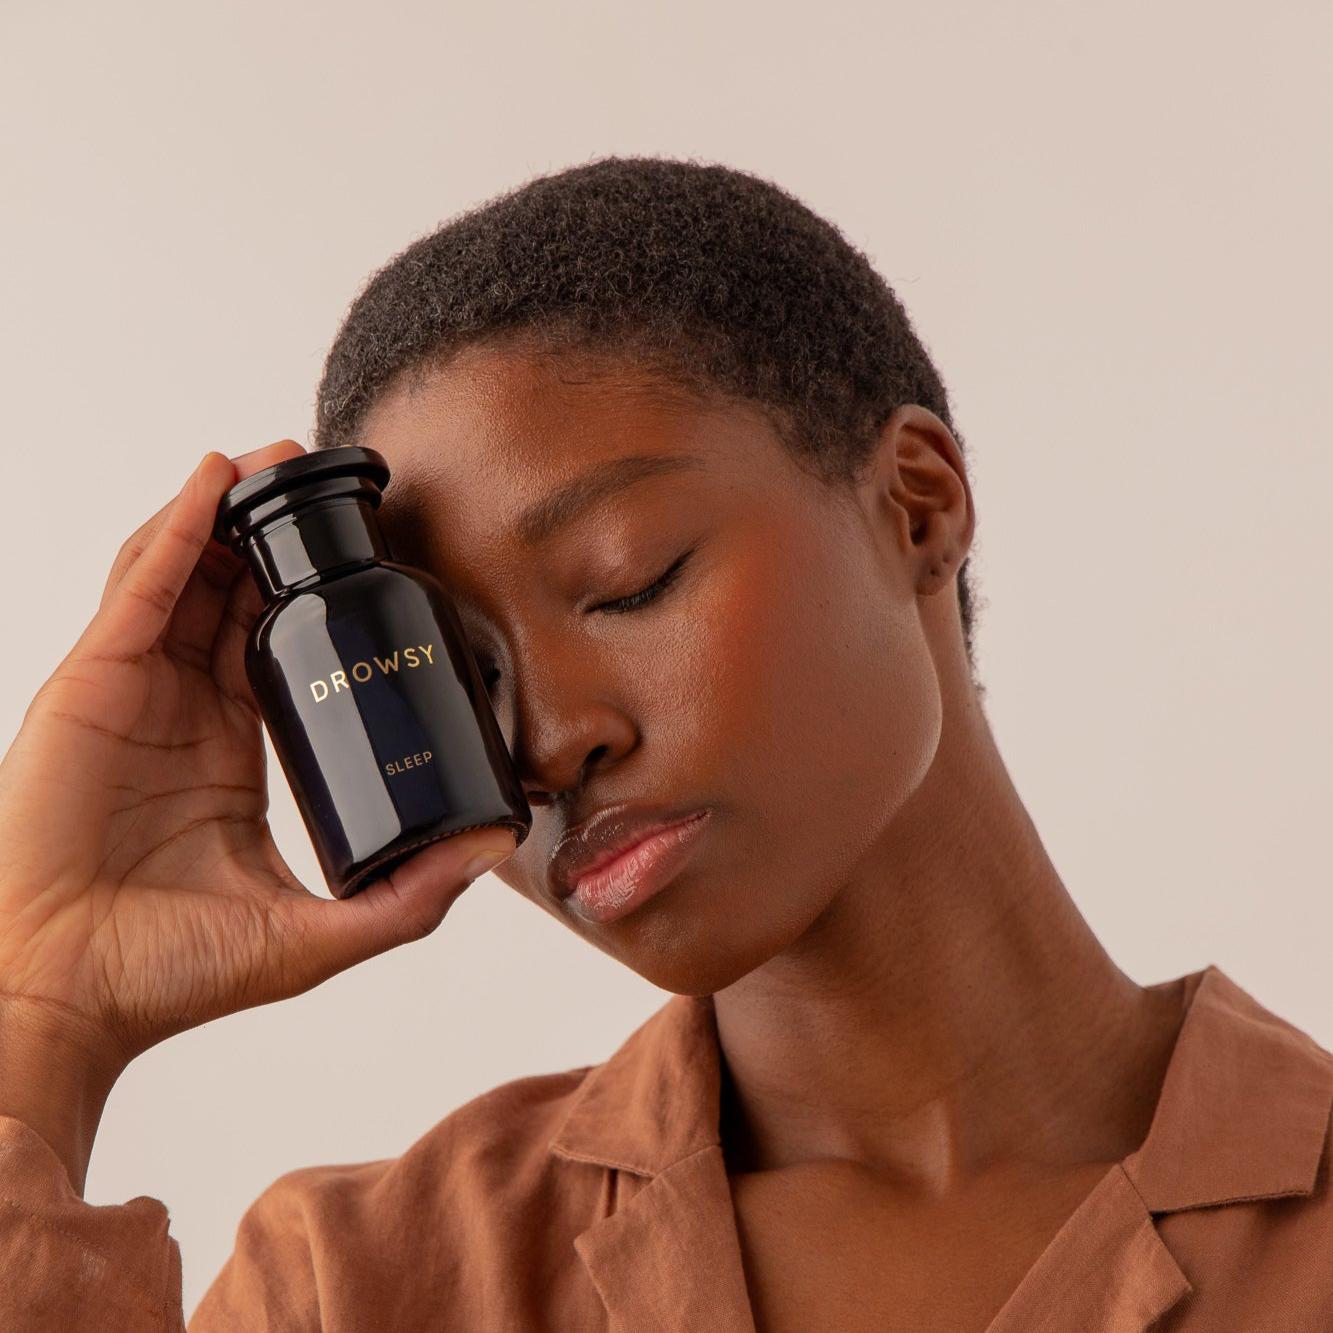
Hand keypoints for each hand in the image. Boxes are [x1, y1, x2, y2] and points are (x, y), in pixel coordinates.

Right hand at [0, 441, 514, 1188]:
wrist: (68, 997)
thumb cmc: (167, 974)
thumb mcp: (314, 931)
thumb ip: (409, 896)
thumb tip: (495, 848)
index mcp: (230, 749)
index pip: (283, 646)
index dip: (322, 598)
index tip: (373, 560)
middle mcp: (182, 708)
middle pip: (234, 594)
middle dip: (282, 537)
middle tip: (335, 487)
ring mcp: (134, 689)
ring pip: (184, 574)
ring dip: (233, 512)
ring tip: (280, 460)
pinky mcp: (91, 683)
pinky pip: (139, 587)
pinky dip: (177, 528)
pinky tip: (216, 481)